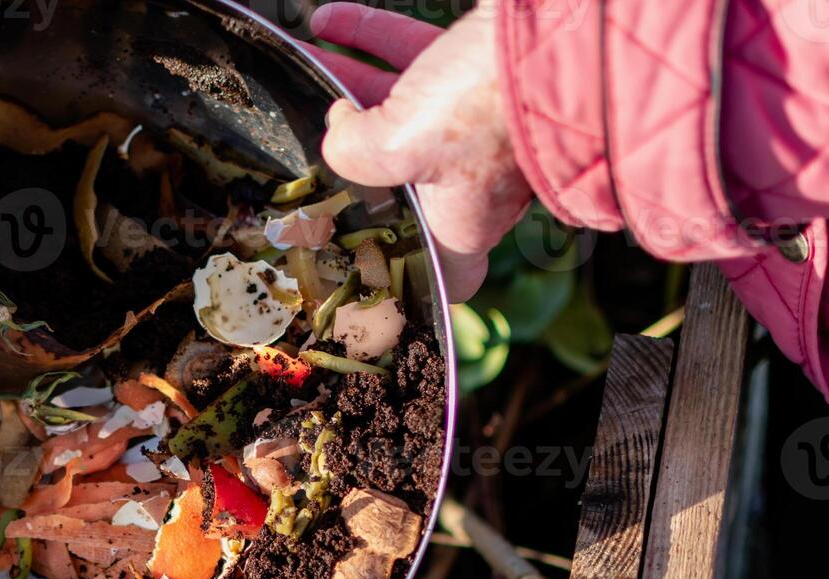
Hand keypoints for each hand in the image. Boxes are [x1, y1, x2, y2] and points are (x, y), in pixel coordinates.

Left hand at [305, 3, 533, 298]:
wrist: (564, 28)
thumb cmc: (489, 106)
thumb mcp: (401, 146)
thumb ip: (355, 153)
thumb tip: (337, 132)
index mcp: (460, 222)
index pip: (441, 273)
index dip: (407, 272)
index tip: (362, 256)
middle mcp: (469, 179)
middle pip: (392, 178)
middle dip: (343, 154)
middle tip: (295, 134)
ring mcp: (473, 125)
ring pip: (395, 107)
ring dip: (343, 81)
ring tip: (298, 63)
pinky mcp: (475, 71)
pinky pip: (413, 56)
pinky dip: (371, 36)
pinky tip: (327, 19)